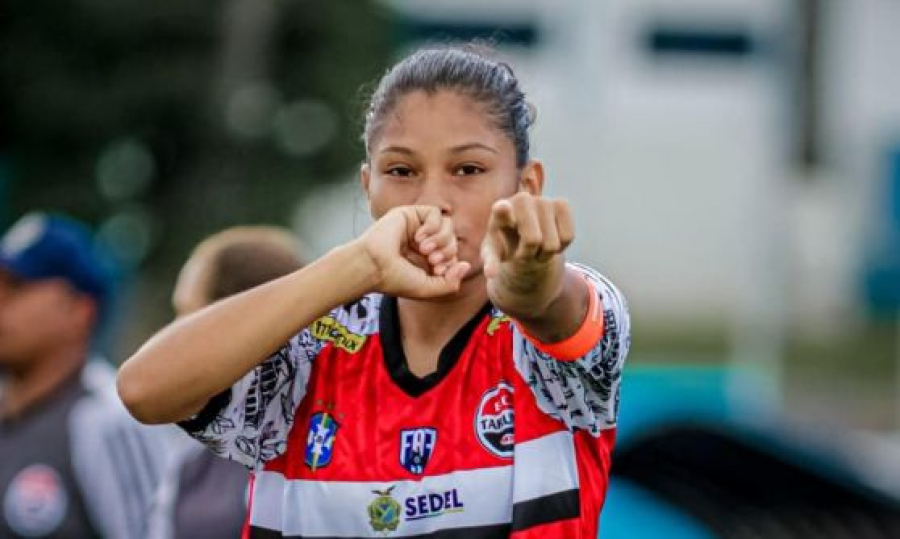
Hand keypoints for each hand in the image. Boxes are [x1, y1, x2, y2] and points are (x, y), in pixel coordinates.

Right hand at [356, 206, 470, 298]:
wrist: (372, 266)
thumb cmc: (395, 279)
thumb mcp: (428, 289)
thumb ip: (450, 283)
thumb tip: (466, 265)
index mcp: (426, 260)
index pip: (453, 255)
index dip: (452, 262)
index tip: (437, 271)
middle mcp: (423, 242)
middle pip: (453, 239)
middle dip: (448, 251)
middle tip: (432, 260)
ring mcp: (417, 227)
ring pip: (448, 225)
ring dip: (441, 238)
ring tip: (424, 249)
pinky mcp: (410, 214)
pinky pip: (436, 213)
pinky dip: (432, 226)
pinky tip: (418, 238)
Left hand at [481, 193, 573, 317]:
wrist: (522, 234)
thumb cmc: (505, 244)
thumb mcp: (494, 254)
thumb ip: (490, 262)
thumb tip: (490, 274)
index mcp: (499, 211)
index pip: (501, 209)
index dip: (503, 210)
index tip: (502, 208)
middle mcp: (521, 200)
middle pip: (533, 241)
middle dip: (529, 253)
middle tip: (524, 250)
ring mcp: (543, 199)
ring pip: (552, 244)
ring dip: (545, 253)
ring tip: (536, 245)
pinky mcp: (562, 203)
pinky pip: (568, 237)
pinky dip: (561, 247)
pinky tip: (550, 238)